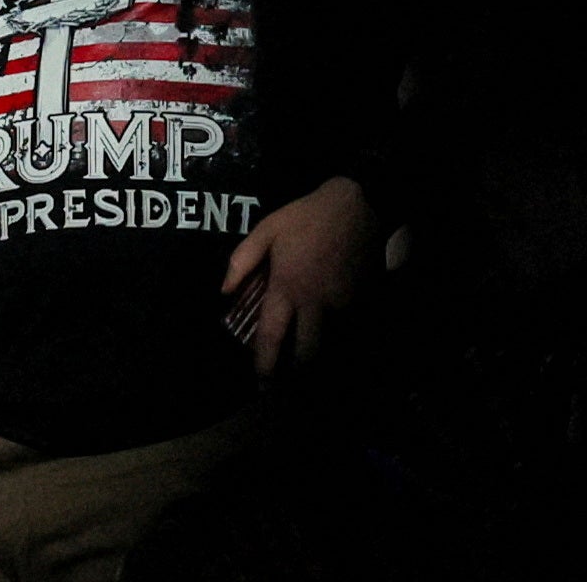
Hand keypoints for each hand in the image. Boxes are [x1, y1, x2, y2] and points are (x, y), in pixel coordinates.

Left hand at [221, 175, 380, 375]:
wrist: (358, 205)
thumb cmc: (307, 217)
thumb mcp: (266, 230)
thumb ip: (242, 261)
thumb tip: (224, 292)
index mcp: (287, 287)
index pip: (272, 335)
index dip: (264, 363)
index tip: (260, 381)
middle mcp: (315, 302)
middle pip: (307, 352)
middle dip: (297, 372)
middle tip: (287, 381)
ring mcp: (342, 304)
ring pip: (330, 344)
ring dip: (318, 357)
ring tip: (307, 365)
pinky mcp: (362, 299)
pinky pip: (348, 328)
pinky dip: (338, 336)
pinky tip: (331, 334)